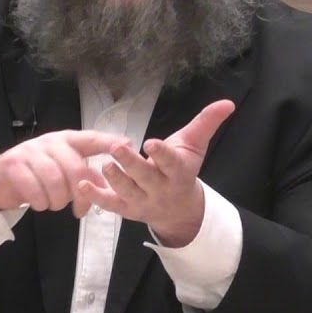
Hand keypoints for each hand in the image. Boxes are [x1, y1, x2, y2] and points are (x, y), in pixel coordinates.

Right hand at [0, 130, 126, 215]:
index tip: (127, 146)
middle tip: (78, 210)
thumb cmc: (38, 175)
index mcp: (67, 141)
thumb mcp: (62, 171)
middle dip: (80, 193)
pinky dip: (40, 202)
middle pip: (75, 168)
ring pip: (54, 180)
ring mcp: (30, 151)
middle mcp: (51, 142)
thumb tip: (106, 189)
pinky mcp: (13, 164)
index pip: (92, 138)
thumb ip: (83, 175)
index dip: (109, 142)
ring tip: (54, 205)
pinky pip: (33, 188)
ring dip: (58, 200)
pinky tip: (40, 204)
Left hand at [78, 99, 235, 246]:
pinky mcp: (126, 210)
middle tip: (118, 148)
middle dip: (132, 164)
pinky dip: (96, 197)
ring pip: (127, 192)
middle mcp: (160, 189)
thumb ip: (206, 123)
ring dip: (115, 179)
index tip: (151, 143)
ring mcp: (142, 201)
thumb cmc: (183, 169)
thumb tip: (228, 102)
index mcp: (178, 172)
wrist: (178, 209)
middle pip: (146, 178)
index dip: (162, 154)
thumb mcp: (195, 145)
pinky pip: (110, 205)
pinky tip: (83, 184)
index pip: (171, 163)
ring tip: (105, 163)